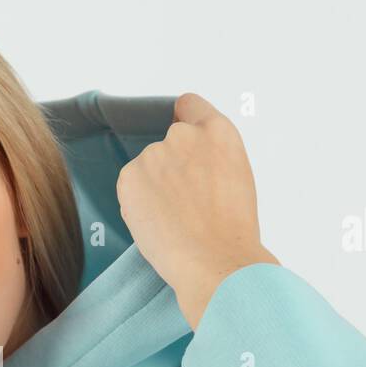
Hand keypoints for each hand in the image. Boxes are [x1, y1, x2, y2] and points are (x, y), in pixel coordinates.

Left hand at [115, 92, 279, 330]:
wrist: (216, 261)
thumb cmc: (233, 230)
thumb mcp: (236, 177)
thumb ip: (212, 158)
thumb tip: (192, 164)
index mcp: (218, 131)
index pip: (189, 106)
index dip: (184, 122)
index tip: (182, 142)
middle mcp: (183, 135)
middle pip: (168, 144)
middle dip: (171, 167)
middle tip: (184, 202)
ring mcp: (153, 154)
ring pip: (148, 169)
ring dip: (153, 187)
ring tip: (174, 219)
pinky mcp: (129, 176)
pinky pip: (131, 186)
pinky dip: (138, 202)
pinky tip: (157, 223)